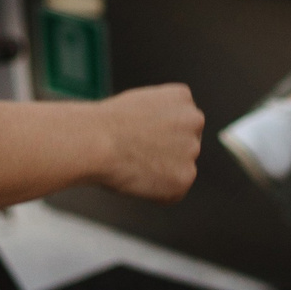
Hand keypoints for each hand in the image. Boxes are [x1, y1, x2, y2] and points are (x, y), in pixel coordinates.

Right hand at [92, 83, 203, 202]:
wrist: (96, 141)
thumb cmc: (107, 124)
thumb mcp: (140, 105)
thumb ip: (161, 118)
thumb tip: (164, 139)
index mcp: (182, 97)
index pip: (181, 121)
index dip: (158, 133)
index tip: (140, 136)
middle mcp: (194, 120)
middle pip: (185, 144)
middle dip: (167, 152)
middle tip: (138, 154)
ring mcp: (193, 149)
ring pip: (180, 168)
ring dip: (162, 172)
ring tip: (135, 164)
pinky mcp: (186, 176)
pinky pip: (174, 191)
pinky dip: (158, 192)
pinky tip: (139, 178)